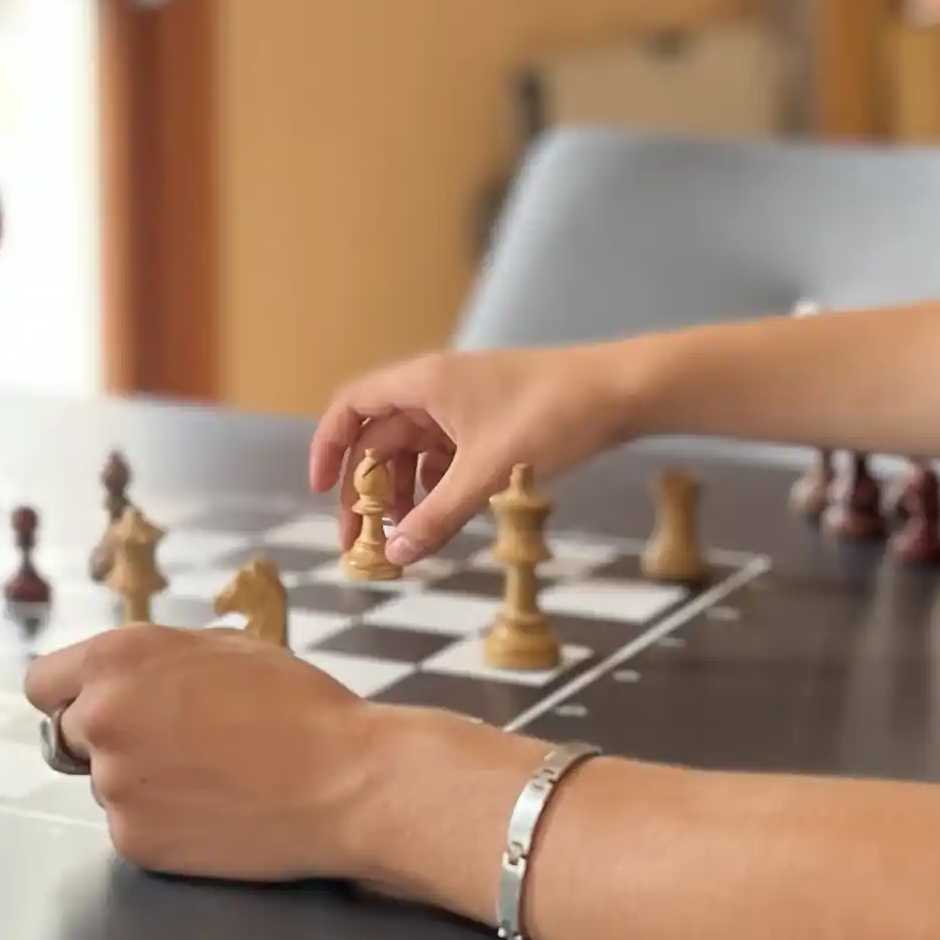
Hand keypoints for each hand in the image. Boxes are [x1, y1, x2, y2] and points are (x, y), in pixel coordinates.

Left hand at [26, 625, 482, 887]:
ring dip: (141, 783)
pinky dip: (163, 826)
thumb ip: (151, 662)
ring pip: (106, 784)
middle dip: (108, 740)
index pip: (41, 684)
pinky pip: (132, 829)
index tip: (96, 707)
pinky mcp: (135, 841)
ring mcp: (114, 785)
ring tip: (213, 778)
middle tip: (174, 747)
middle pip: (68, 736)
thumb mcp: (218, 649)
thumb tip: (116, 680)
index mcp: (116, 659)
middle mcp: (100, 719)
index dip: (71, 696)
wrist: (347, 780)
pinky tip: (215, 813)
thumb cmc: (297, 705)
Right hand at [309, 340, 646, 560]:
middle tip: (363, 540)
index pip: (351, 408)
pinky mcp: (491, 422)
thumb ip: (438, 516)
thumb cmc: (553, 416)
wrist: (620, 392)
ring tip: (407, 537)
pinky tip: (444, 518)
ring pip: (413, 452)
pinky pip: (446, 456)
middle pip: (379, 439)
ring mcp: (464, 405)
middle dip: (367, 489)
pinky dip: (437, 487)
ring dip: (403, 493)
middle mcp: (436, 388)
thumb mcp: (488, 473)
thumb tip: (396, 556)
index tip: (319, 492)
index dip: (327, 447)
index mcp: (424, 383)